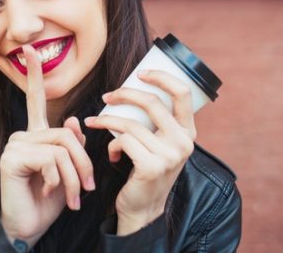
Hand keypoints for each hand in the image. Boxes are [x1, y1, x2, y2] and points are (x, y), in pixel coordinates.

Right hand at [0, 45, 95, 245]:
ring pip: (62, 147)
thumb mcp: (68, 171)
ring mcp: (14, 144)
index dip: (35, 75)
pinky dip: (58, 180)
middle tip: (87, 188)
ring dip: (74, 176)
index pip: (36, 100)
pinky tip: (46, 192)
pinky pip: (51, 159)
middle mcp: (23, 135)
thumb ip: (72, 146)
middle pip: (67, 133)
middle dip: (83, 163)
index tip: (30, 49)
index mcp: (36, 135)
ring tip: (73, 196)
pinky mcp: (11, 157)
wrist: (28, 229)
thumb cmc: (48, 202)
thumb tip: (74, 120)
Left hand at [84, 69, 196, 234]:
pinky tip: (111, 155)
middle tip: (107, 97)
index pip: (183, 93)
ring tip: (94, 123)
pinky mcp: (152, 167)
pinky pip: (123, 141)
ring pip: (131, 124)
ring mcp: (170, 156)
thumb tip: (134, 87)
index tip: (141, 72)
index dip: (162, 77)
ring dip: (107, 121)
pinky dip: (111, 145)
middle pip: (152, 102)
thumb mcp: (159, 144)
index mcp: (188, 133)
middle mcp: (184, 143)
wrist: (143, 210)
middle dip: (124, 94)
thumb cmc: (145, 171)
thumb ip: (155, 122)